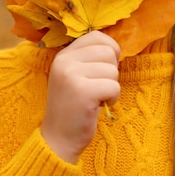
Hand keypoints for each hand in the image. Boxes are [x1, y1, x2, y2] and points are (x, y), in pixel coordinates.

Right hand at [41, 31, 120, 163]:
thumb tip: (116, 48)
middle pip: (108, 51)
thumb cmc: (74, 108)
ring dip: (111, 87)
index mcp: (63, 55)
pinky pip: (114, 86)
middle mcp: (65, 61)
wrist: (58, 139)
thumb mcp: (75, 76)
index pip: (97, 36)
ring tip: (95, 99)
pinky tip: (98, 106)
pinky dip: (113, 99)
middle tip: (97, 88)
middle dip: (111, 72)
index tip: (102, 71)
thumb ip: (89, 59)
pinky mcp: (82, 91)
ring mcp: (71, 75)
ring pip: (113, 70)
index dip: (109, 51)